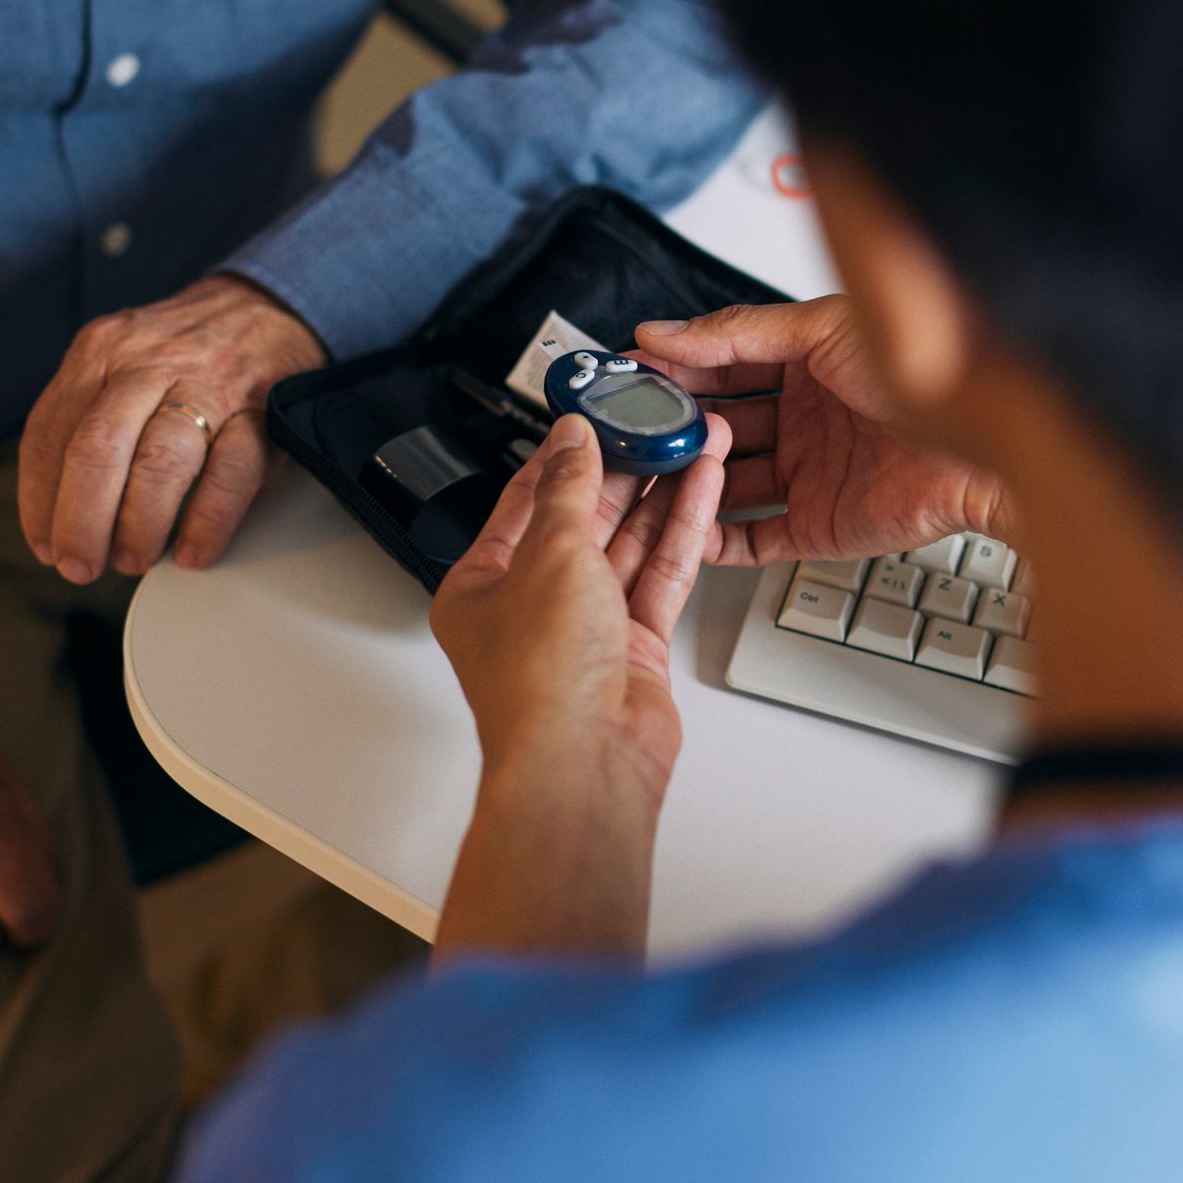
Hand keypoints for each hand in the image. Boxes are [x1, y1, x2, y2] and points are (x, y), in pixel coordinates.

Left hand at [19, 275, 324, 583]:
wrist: (264, 309)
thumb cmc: (181, 356)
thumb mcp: (118, 363)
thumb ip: (85, 421)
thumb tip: (56, 520)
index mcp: (102, 351)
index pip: (50, 433)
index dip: (40, 502)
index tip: (48, 546)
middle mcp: (149, 363)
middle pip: (98, 448)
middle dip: (82, 522)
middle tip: (82, 566)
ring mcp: (209, 385)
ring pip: (161, 462)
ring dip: (140, 526)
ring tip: (135, 559)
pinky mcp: (261, 412)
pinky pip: (230, 475)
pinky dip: (206, 522)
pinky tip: (192, 550)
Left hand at [432, 412, 730, 804]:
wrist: (585, 764)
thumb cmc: (540, 681)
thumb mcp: (549, 556)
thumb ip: (569, 491)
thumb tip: (572, 441)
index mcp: (482, 585)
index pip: (524, 501)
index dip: (561, 456)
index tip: (591, 418)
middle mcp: (532, 605)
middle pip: (582, 520)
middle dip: (624, 470)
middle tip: (656, 425)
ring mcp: (586, 627)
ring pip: (628, 544)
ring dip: (661, 493)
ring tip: (692, 443)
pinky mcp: (633, 647)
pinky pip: (659, 575)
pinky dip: (681, 531)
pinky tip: (701, 490)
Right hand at [636, 297, 1011, 567]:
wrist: (981, 446)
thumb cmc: (924, 375)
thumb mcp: (822, 329)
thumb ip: (738, 331)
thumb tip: (667, 330)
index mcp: (805, 365)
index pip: (720, 365)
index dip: (674, 368)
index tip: (628, 371)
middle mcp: (803, 420)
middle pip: (717, 424)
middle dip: (672, 424)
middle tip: (628, 425)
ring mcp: (808, 474)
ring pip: (725, 481)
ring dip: (686, 477)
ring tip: (647, 472)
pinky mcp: (817, 525)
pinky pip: (751, 537)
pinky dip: (713, 537)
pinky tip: (681, 525)